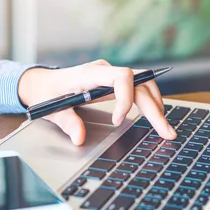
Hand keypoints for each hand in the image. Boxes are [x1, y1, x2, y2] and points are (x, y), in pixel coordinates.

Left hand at [18, 60, 176, 144]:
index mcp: (90, 73)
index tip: (118, 121)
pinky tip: (156, 119)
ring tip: (166, 128)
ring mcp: (112, 76)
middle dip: (154, 108)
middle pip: (140, 83)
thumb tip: (79, 138)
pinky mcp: (115, 83)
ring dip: (156, 105)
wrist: (42, 83)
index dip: (126, 98)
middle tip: (166, 132)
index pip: (122, 76)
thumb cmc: (46, 93)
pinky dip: (149, 103)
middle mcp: (106, 71)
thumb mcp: (51, 109)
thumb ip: (66, 122)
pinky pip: (138, 89)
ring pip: (144, 85)